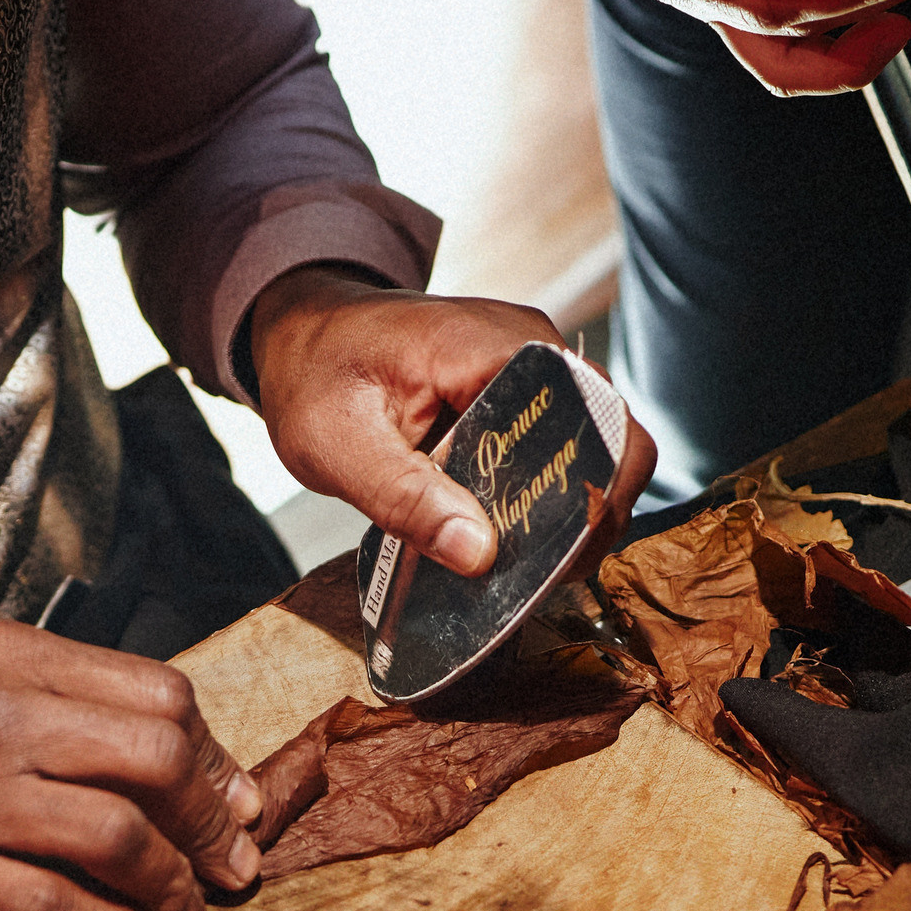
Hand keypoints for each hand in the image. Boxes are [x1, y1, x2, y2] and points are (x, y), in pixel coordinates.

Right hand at [0, 620, 264, 910]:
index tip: (231, 797)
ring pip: (118, 838)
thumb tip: (167, 737)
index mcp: (4, 657)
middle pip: (156, 757)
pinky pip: (56, 910)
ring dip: (172, 884)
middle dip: (212, 819)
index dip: (213, 754)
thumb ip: (51, 689)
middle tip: (230, 860)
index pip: (159, 693)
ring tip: (184, 910)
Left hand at [249, 266, 656, 576]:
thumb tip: (477, 554)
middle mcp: (534, 352)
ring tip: (519, 568)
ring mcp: (532, 374)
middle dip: (585, 518)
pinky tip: (502, 538)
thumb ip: (403, 497)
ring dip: (562, 516)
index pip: (600, 421)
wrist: (302, 332)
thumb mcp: (336, 444)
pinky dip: (536, 501)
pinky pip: (551, 455)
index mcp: (500, 348)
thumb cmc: (314, 371)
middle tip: (536, 578)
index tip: (563, 558)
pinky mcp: (519, 400)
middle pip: (608, 445)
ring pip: (585, 456)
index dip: (600, 494)